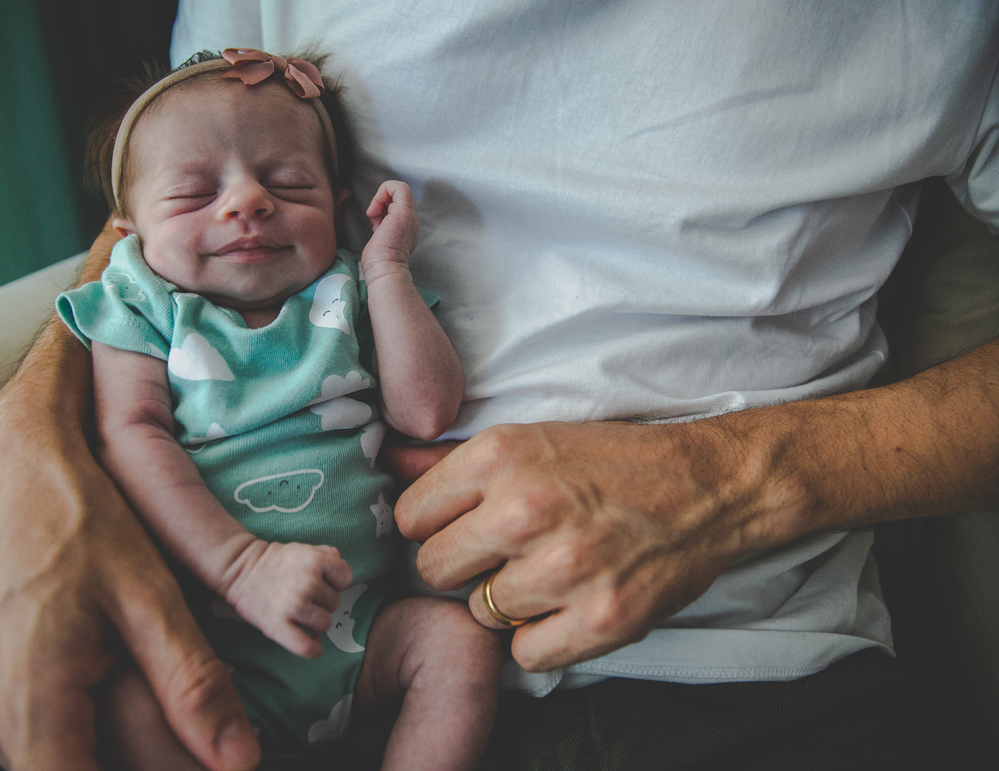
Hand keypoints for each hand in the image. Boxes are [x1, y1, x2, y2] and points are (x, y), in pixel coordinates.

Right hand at [0, 372, 259, 770]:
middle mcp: (0, 725)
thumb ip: (191, 686)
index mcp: (32, 708)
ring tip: (206, 721)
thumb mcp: (148, 598)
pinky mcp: (2, 692)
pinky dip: (113, 729)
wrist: (16, 462)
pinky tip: (163, 700)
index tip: (217, 767)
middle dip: (166, 763)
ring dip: (145, 749)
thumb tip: (239, 762)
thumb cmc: (78, 517)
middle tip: (224, 737)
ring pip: (79, 759)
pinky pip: (60, 735)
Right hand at [223, 541, 352, 657]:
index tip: (323, 583)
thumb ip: (325, 553)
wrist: (239, 570)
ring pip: (325, 624)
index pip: (345, 578)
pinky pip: (307, 647)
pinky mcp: (278, 627)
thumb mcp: (301, 549)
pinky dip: (312, 648)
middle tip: (304, 597)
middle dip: (323, 602)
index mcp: (314, 561)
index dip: (336, 582)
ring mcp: (293, 606)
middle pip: (335, 603)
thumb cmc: (274, 561)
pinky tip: (311, 643)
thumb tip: (339, 560)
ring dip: (316, 623)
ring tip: (302, 616)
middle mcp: (307, 583)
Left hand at [361, 180, 418, 282]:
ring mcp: (409, 215)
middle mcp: (411, 219)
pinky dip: (383, 192)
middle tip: (374, 219)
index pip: (396, 204)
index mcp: (406, 226)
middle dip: (380, 202)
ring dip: (380, 199)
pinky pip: (398, 187)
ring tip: (375, 218)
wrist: (385, 270)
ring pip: (398, 188)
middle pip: (397, 195)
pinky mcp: (404, 212)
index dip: (382, 205)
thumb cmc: (379, 261)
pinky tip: (375, 211)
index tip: (374, 220)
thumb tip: (375, 216)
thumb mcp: (380, 237)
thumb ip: (382, 225)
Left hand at [392, 420, 785, 671]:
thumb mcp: (530, 440)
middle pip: (432, 570)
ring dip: (506, 601)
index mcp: (500, 456)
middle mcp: (524, 510)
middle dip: (461, 566)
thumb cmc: (612, 461)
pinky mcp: (599, 618)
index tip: (462, 527)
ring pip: (479, 612)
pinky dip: (542, 637)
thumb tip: (387, 461)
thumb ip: (451, 460)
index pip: (410, 516)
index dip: (434, 526)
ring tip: (547, 571)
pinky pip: (524, 653)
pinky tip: (567, 604)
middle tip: (502, 554)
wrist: (707, 486)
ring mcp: (562, 568)